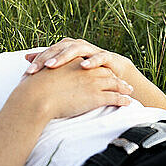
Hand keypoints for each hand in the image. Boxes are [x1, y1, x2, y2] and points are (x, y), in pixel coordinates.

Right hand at [17, 57, 133, 119]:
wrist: (37, 97)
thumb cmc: (34, 87)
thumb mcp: (40, 74)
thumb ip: (44, 73)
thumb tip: (36, 75)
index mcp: (74, 63)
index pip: (91, 65)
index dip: (100, 69)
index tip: (105, 73)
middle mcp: (86, 70)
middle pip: (107, 73)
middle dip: (116, 78)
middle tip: (125, 82)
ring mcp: (93, 83)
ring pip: (114, 84)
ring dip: (124, 88)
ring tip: (131, 92)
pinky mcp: (96, 96)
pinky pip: (114, 98)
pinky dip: (123, 100)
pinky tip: (128, 103)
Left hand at [24, 37, 133, 80]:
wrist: (113, 70)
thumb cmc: (84, 69)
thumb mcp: (66, 67)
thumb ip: (47, 61)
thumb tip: (25, 57)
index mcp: (65, 47)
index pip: (48, 52)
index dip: (37, 62)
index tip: (27, 73)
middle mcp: (76, 46)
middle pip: (58, 49)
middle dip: (46, 59)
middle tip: (35, 69)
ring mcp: (91, 49)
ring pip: (75, 50)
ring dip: (64, 57)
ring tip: (52, 65)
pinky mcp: (106, 56)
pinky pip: (99, 57)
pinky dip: (92, 61)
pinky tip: (84, 67)